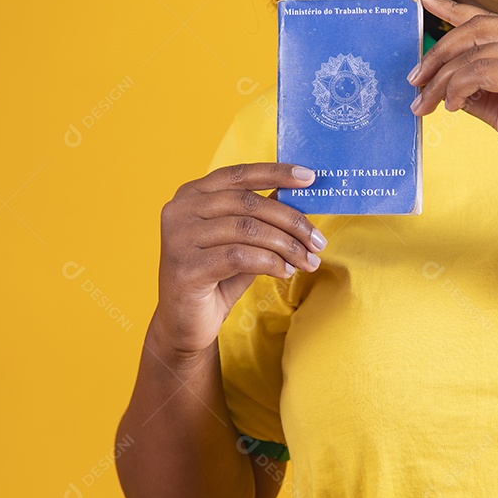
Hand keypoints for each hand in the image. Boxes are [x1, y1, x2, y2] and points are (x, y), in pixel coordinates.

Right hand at [153, 163, 326, 354]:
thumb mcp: (241, 241)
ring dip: (287, 246)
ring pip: (247, 230)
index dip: (276, 173)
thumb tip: (296, 194)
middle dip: (291, 221)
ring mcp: (179, 237)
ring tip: (308, 261)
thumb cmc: (216, 278)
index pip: (239, 174)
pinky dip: (270, 262)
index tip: (309, 177)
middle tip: (318, 240)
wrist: (185, 324)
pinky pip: (239, 256)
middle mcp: (180, 210)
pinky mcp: (185, 266)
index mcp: (192, 194)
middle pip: (248, 204)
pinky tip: (286, 272)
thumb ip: (259, 216)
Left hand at [409, 0, 497, 201]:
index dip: (454, 8)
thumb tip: (445, 86)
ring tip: (424, 104)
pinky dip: (457, 88)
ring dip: (440, 80)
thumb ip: (480, 91)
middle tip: (414, 79)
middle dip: (438, 52)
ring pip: (473, 54)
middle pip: (476, 28)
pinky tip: (451, 106)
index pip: (490, 18)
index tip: (425, 1)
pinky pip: (480, 72)